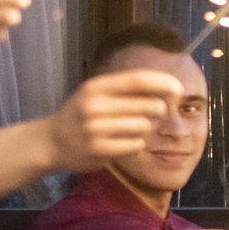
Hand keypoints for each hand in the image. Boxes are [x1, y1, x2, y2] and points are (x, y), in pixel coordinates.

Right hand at [45, 69, 190, 169]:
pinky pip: (136, 145)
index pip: (138, 79)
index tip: (178, 88)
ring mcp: (95, 129)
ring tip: (125, 129)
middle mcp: (94, 105)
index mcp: (95, 87)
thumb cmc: (81, 115)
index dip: (163, 82)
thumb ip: (126, 89)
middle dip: (157, 110)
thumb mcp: (96, 94)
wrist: (50, 142)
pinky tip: (119, 143)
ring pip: (145, 127)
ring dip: (143, 129)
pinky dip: (134, 144)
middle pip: (150, 105)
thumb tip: (169, 87)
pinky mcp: (99, 150)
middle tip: (149, 114)